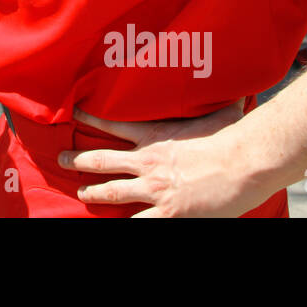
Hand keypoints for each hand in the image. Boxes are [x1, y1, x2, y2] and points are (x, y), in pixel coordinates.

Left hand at [58, 101, 269, 216]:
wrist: (244, 162)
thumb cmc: (234, 136)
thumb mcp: (217, 111)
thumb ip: (213, 100)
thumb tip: (226, 82)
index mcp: (157, 136)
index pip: (114, 125)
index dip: (91, 119)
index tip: (73, 114)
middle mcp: (148, 161)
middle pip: (104, 160)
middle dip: (79, 160)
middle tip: (61, 159)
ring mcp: (155, 188)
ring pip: (112, 192)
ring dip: (93, 193)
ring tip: (80, 194)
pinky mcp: (168, 213)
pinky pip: (137, 223)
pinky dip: (122, 224)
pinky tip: (109, 224)